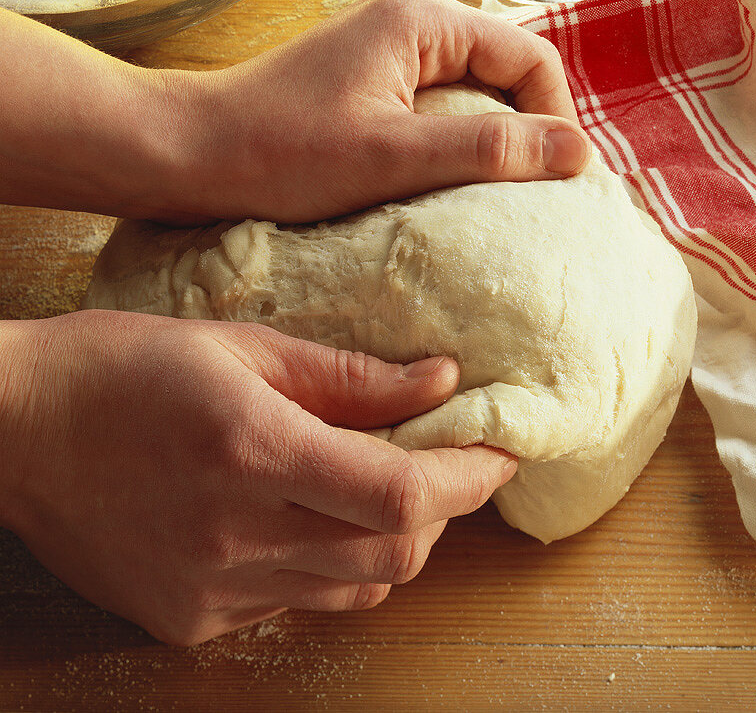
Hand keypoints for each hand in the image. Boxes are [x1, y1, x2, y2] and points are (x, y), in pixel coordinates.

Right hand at [0, 310, 514, 644]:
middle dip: (442, 510)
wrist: (18, 428)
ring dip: (392, 541)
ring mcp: (209, 591)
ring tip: (384, 487)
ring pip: (353, 587)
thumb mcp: (238, 345)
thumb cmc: (123, 366)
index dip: (467, 477)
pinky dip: (327, 565)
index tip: (498, 452)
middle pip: (393, 552)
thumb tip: (438, 379)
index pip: (398, 492)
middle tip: (449, 462)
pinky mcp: (188, 619)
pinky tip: (309, 519)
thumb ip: (346, 373)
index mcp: (251, 448)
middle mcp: (235, 534)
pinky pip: (294, 604)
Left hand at [164, 0, 588, 222]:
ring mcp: (390, 43)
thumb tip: (578, 152)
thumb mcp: (395, 156)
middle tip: (536, 195)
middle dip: (528, 128)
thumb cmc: (282, 151)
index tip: (560, 184)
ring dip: (493, 138)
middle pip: (507, 69)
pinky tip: (452, 182)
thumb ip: (490, 148)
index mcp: (424, 18)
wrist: (193, 152)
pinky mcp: (373, 74)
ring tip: (498, 196)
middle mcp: (413, 16)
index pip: (530, 58)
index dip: (556, 119)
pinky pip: (441, 101)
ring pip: (476, 88)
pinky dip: (457, 139)